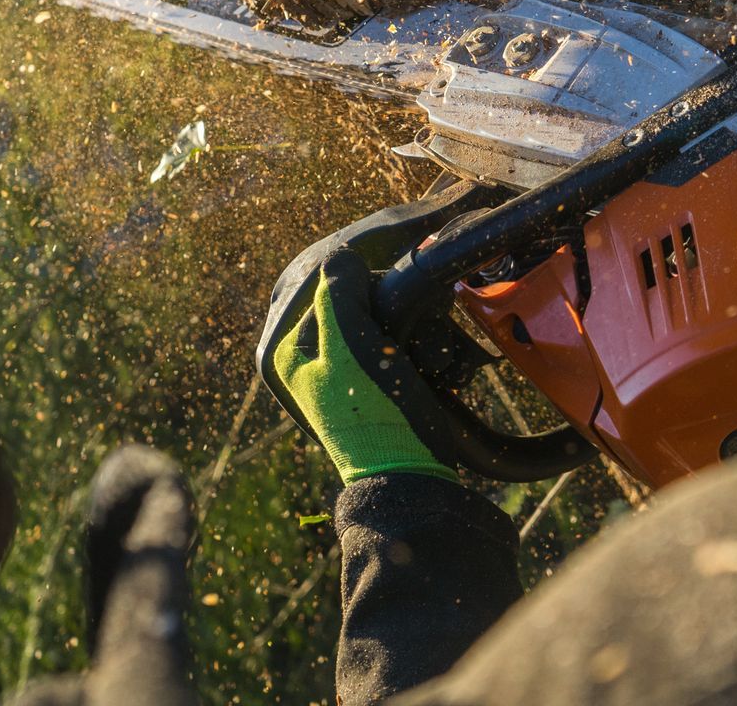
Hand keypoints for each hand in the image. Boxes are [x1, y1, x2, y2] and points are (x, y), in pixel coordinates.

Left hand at [270, 249, 457, 484]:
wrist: (414, 481)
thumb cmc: (377, 416)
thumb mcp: (350, 347)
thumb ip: (337, 293)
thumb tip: (341, 256)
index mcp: (293, 351)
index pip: (333, 287)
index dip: (370, 288)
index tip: (396, 307)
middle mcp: (319, 361)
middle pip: (368, 304)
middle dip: (404, 317)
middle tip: (421, 343)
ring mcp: (355, 374)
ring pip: (396, 322)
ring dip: (426, 336)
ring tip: (436, 362)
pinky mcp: (388, 386)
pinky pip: (412, 347)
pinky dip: (433, 353)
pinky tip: (444, 370)